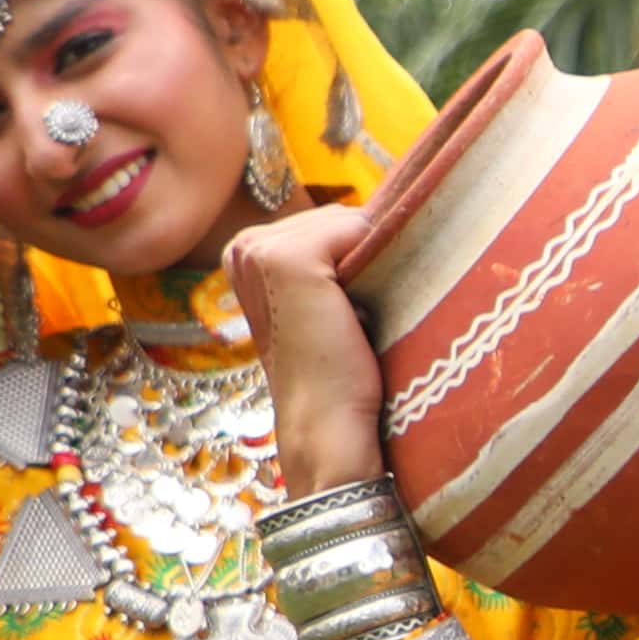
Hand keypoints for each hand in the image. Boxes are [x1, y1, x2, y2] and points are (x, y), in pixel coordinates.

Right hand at [227, 203, 387, 495]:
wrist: (328, 428)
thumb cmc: (339, 373)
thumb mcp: (331, 303)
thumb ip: (339, 256)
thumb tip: (394, 212)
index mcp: (246, 253)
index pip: (331, 222)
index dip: (359, 257)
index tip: (354, 308)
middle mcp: (243, 245)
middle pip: (341, 217)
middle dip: (365, 256)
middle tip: (357, 317)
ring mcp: (258, 250)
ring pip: (350, 222)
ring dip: (371, 261)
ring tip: (357, 316)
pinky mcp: (285, 259)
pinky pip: (355, 229)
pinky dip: (374, 262)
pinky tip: (359, 311)